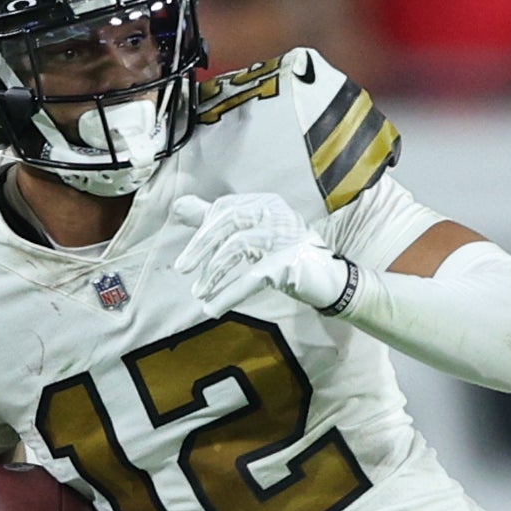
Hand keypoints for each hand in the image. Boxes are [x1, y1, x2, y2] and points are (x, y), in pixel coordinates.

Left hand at [171, 192, 351, 315]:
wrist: (331, 281)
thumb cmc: (287, 255)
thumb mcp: (252, 233)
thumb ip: (217, 219)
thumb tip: (179, 207)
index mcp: (265, 202)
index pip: (225, 207)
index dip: (204, 228)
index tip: (192, 252)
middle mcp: (275, 213)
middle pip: (229, 222)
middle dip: (201, 246)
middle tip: (182, 268)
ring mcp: (284, 237)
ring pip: (238, 247)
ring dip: (214, 272)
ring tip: (199, 293)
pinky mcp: (289, 263)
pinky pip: (252, 277)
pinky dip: (229, 294)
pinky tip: (213, 308)